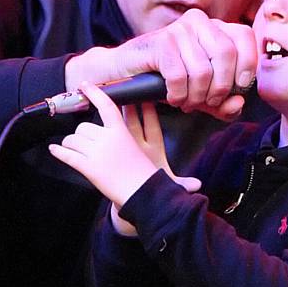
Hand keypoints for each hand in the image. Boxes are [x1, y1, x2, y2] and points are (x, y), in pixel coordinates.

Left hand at [49, 81, 157, 206]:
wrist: (141, 189)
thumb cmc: (141, 170)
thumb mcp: (135, 144)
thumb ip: (119, 135)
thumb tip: (100, 131)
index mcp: (120, 131)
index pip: (106, 105)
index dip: (94, 93)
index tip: (85, 85)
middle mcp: (107, 139)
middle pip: (83, 127)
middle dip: (81, 135)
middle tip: (86, 144)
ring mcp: (96, 153)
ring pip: (72, 140)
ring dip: (70, 144)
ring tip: (76, 151)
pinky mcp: (88, 167)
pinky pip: (67, 156)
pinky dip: (58, 152)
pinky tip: (54, 149)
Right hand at [65, 9, 256, 119]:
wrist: (126, 73)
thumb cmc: (168, 81)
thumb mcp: (203, 96)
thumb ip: (225, 104)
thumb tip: (238, 103)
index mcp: (216, 27)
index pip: (245, 36)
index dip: (247, 66)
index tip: (237, 89)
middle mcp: (199, 22)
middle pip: (226, 55)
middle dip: (219, 88)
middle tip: (206, 102)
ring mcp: (179, 29)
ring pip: (203, 70)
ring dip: (195, 96)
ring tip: (186, 101)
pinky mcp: (160, 42)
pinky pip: (180, 76)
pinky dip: (178, 94)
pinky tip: (172, 97)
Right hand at [110, 103, 200, 236]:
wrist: (139, 196)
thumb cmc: (154, 185)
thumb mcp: (167, 184)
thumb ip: (181, 184)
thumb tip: (197, 185)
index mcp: (155, 149)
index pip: (152, 126)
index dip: (150, 112)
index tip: (148, 98)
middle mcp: (139, 144)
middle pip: (133, 121)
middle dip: (128, 107)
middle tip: (122, 90)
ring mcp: (126, 147)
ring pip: (119, 127)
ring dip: (113, 113)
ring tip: (104, 97)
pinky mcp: (115, 154)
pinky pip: (108, 137)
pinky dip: (100, 130)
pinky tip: (91, 121)